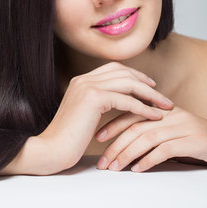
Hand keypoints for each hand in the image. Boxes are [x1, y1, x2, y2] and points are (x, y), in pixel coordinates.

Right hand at [36, 62, 173, 173]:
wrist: (53, 147)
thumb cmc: (68, 138)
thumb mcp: (83, 114)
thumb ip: (96, 102)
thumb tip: (118, 101)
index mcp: (79, 81)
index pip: (112, 68)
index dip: (133, 75)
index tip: (149, 86)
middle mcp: (83, 79)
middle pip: (122, 71)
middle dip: (145, 82)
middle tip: (161, 95)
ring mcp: (87, 86)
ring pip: (128, 83)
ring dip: (150, 94)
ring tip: (164, 105)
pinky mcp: (94, 98)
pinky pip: (127, 100)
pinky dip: (144, 107)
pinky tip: (154, 116)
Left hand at [95, 106, 206, 171]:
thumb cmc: (189, 137)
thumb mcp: (166, 128)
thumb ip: (145, 127)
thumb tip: (116, 141)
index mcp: (160, 108)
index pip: (130, 113)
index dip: (113, 125)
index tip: (97, 137)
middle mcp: (169, 114)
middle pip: (135, 127)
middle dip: (115, 145)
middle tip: (103, 161)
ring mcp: (182, 126)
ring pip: (146, 138)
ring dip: (127, 154)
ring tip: (115, 167)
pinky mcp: (192, 140)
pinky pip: (165, 150)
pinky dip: (148, 160)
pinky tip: (137, 169)